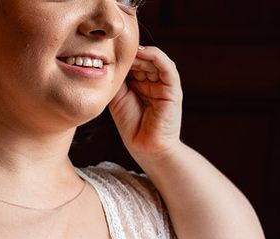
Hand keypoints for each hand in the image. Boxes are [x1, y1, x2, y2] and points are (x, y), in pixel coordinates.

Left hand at [109, 45, 182, 163]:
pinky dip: (155, 56)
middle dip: (130, 55)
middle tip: (115, 49)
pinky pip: (166, 66)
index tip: (106, 53)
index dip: (121, 58)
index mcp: (141, 85)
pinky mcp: (173, 88)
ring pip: (153, 60)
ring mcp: (163, 85)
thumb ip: (117, 81)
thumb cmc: (132, 127)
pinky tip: (142, 52)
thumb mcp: (118, 99)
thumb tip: (109, 61)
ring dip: (140, 54)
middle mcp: (153, 82)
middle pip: (142, 60)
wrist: (146, 148)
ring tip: (128, 51)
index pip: (133, 65)